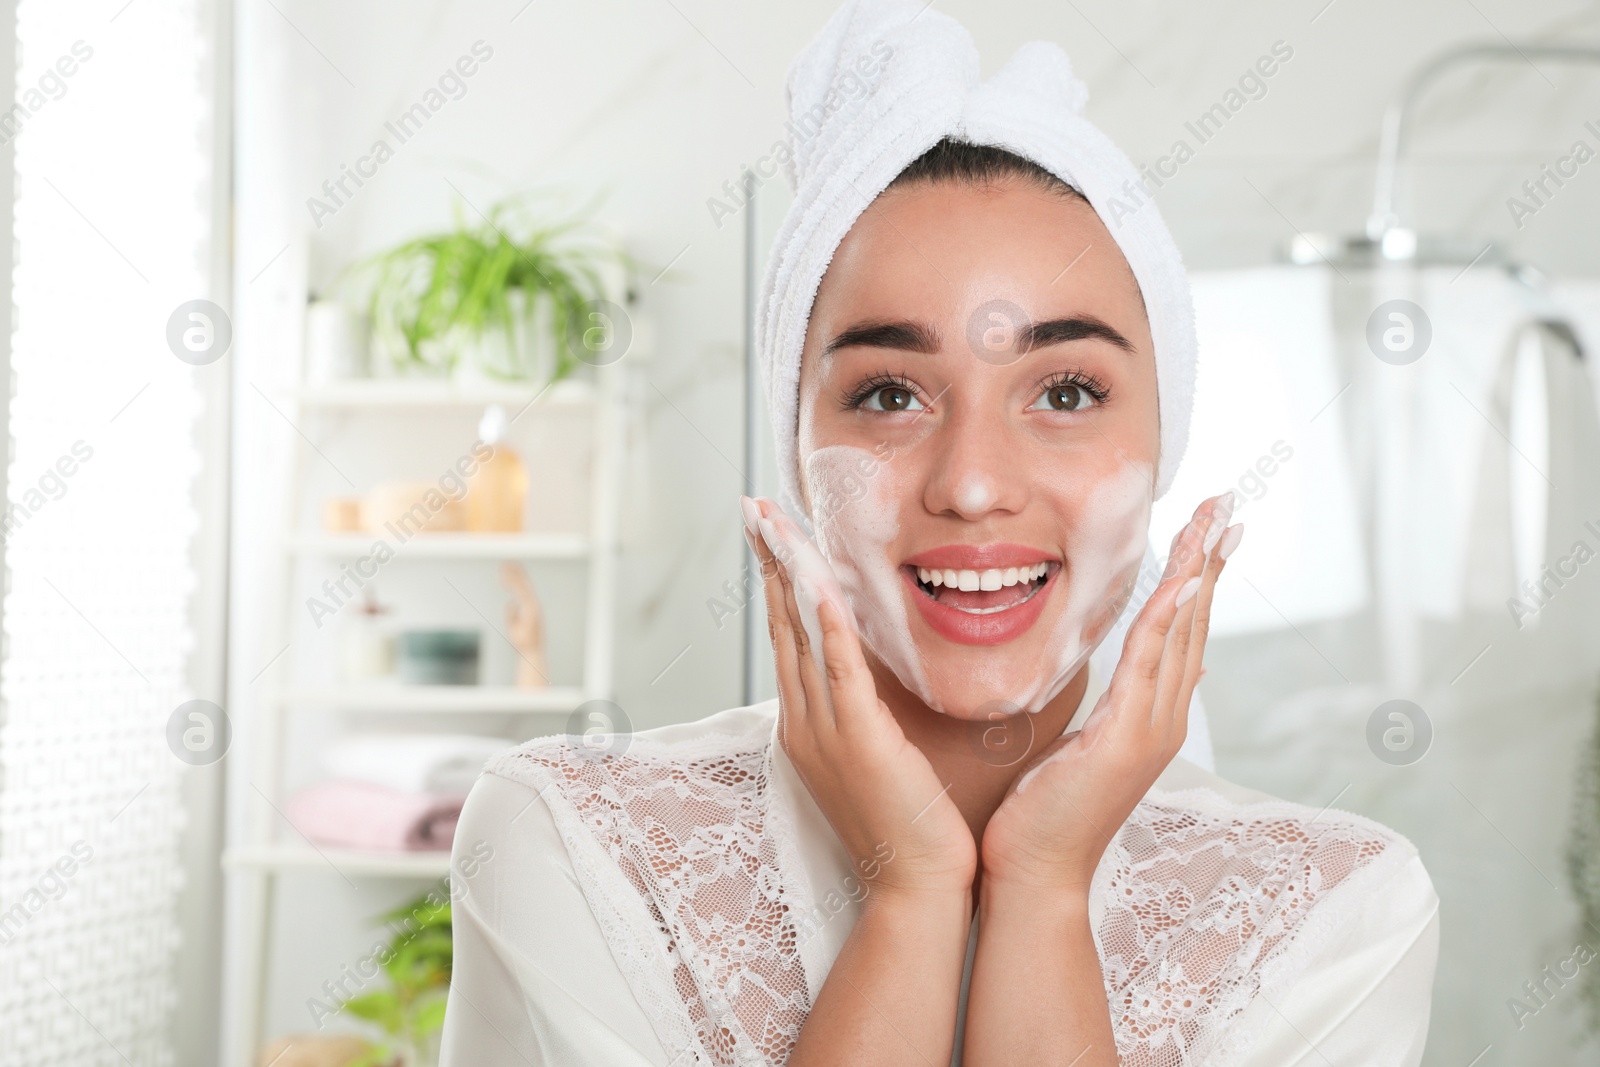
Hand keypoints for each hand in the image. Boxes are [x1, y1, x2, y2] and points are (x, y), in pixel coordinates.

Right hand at [743, 496, 976, 902]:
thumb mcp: (876, 755)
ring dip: (789, 574)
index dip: (779, 581)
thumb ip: (865, 709)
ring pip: (800, 635)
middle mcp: (804, 721)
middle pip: (781, 624)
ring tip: (775, 524)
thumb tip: (870, 671)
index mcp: (806, 724)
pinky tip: (819, 584)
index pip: (788, 636)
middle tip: (755, 508)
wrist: (915, 885)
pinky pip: (840, 671)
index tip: (772, 535)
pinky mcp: (859, 739)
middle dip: (770, 562)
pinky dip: (827, 625)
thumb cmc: (907, 825)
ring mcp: (825, 730)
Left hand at [979, 492, 1241, 896]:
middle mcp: (1163, 718)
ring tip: (1215, 521)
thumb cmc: (1045, 813)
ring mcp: (1152, 729)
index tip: (1211, 528)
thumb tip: (1136, 671)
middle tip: (1229, 504)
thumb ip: (1113, 705)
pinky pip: (1152, 663)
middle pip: (1194, 622)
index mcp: (1151, 716)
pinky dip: (1169, 618)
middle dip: (1209, 560)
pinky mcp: (1127, 739)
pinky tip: (1184, 580)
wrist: (1036, 874)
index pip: (1181, 631)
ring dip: (1197, 572)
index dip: (1197, 577)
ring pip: (1181, 633)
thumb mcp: (1082, 744)